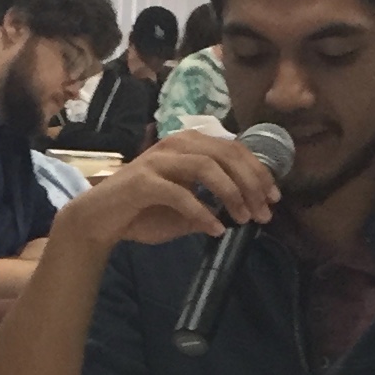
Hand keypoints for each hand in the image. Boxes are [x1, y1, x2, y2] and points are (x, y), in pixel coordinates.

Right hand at [58, 126, 277, 248]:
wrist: (100, 221)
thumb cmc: (143, 213)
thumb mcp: (187, 209)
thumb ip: (214, 204)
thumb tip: (247, 210)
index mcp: (188, 144)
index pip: (233, 148)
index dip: (258, 171)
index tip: (274, 196)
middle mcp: (175, 144)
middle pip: (226, 154)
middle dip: (251, 183)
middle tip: (263, 212)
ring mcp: (158, 161)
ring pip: (207, 168)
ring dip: (231, 194)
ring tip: (244, 219)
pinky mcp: (143, 182)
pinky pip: (181, 194)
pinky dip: (203, 213)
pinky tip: (215, 230)